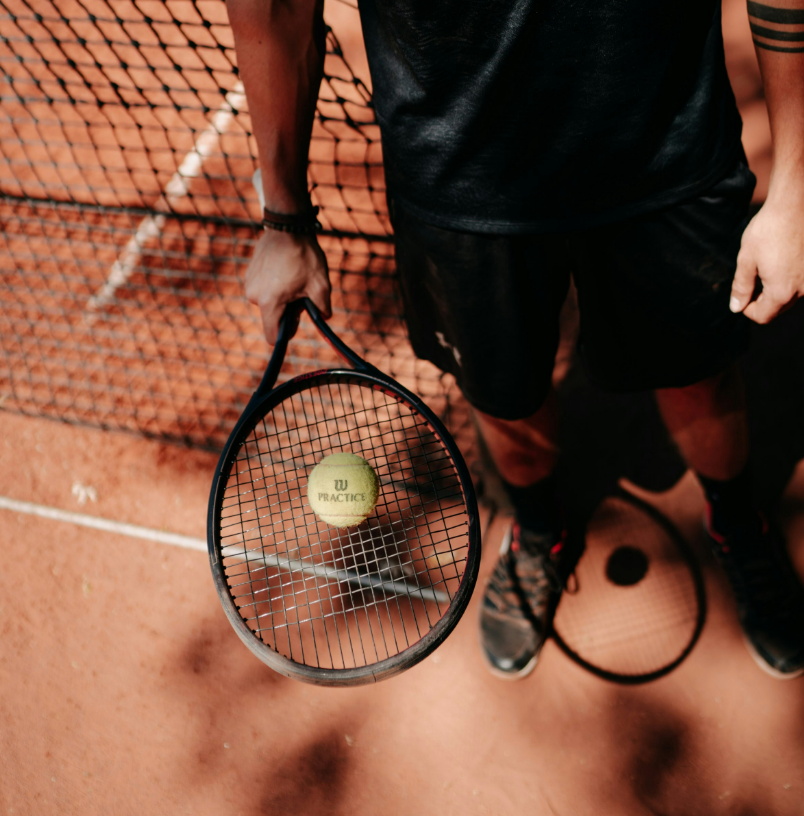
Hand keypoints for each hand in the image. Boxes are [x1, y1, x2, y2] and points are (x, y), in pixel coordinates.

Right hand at [244, 229, 330, 343]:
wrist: (288, 226)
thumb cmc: (304, 256)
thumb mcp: (321, 286)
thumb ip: (323, 308)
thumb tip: (323, 318)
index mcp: (269, 303)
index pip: (272, 337)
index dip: (287, 332)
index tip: (297, 318)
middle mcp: (254, 296)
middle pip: (272, 317)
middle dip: (287, 310)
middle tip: (301, 291)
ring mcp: (249, 284)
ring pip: (268, 302)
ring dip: (281, 297)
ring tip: (293, 277)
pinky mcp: (249, 273)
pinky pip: (263, 288)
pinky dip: (274, 285)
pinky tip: (284, 269)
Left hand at [730, 193, 803, 323]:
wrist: (795, 205)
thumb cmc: (768, 230)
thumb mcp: (746, 259)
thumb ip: (741, 287)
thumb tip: (736, 308)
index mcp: (782, 291)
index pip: (763, 316)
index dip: (747, 309)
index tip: (742, 294)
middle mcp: (802, 289)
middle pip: (778, 308)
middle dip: (762, 300)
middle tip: (751, 278)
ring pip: (791, 295)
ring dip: (776, 289)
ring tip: (766, 266)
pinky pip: (801, 282)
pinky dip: (789, 278)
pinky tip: (780, 260)